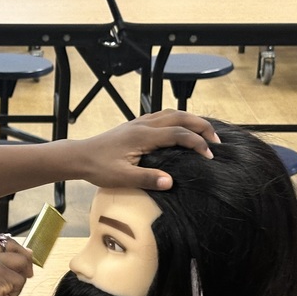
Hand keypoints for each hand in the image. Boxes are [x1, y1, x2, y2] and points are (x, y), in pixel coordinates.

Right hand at [0, 237, 33, 295]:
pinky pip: (19, 281)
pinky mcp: (2, 273)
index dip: (6, 255)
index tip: (11, 263)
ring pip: (21, 261)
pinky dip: (13, 292)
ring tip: (9, 290)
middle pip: (11, 245)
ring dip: (19, 277)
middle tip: (26, 271)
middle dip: (22, 257)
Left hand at [71, 110, 220, 190]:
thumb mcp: (122, 177)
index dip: (197, 143)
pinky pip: (162, 116)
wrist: (80, 157)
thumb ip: (146, 179)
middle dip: (201, 126)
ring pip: (172, 113)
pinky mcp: (135, 125)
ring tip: (205, 132)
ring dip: (191, 120)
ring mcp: (140, 123)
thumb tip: (171, 182)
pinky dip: (178, 119)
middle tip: (217, 140)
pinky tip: (181, 129)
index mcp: (144, 136)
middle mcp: (144, 125)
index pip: (179, 134)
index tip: (209, 156)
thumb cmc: (99, 168)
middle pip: (180, 117)